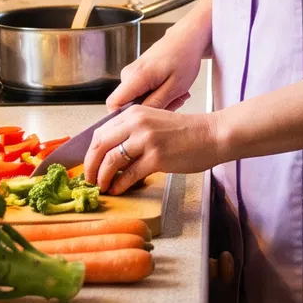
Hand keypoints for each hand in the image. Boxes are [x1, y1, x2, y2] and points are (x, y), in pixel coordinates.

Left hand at [84, 104, 225, 194]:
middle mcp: (137, 123)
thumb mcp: (154, 120)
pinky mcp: (157, 158)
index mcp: (134, 113)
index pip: (100, 132)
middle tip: (90, 179)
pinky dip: (120, 185)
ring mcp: (147, 140)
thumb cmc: (186, 131)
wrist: (211, 135)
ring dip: (103, 177)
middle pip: (100, 146)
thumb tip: (110, 152)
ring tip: (103, 186)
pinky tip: (118, 189)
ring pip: (111, 161)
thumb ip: (132, 130)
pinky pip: (129, 174)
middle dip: (91, 166)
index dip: (91, 152)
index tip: (90, 165)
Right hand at [107, 29, 204, 111]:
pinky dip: (157, 95)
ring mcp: (131, 74)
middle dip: (149, 110)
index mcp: (136, 76)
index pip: (113, 103)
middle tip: (173, 104)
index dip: (122, 117)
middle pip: (127, 105)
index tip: (142, 122)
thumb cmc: (184, 57)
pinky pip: (141, 93)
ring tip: (176, 95)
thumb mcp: (175, 86)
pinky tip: (171, 91)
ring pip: (136, 100)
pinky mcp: (136, 75)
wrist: (187, 38)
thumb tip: (139, 119)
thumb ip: (155, 104)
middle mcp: (128, 74)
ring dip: (157, 103)